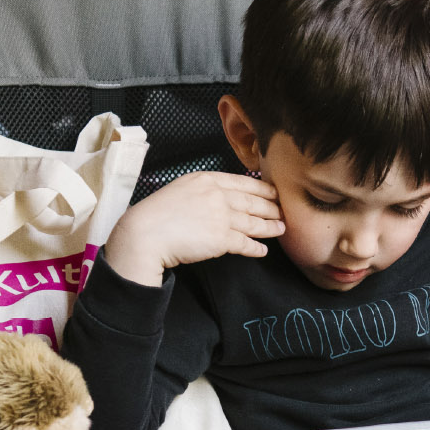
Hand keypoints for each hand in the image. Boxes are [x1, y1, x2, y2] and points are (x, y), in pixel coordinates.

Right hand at [102, 172, 283, 285]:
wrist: (145, 233)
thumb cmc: (157, 214)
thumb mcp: (181, 189)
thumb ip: (203, 191)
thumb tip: (221, 199)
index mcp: (206, 179)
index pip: (242, 182)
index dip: (262, 189)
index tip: (274, 193)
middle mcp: (217, 194)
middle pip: (252, 201)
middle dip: (271, 207)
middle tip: (283, 211)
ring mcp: (220, 216)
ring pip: (253, 222)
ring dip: (269, 227)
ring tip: (280, 230)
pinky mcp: (221, 238)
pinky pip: (245, 243)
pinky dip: (255, 248)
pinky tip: (262, 250)